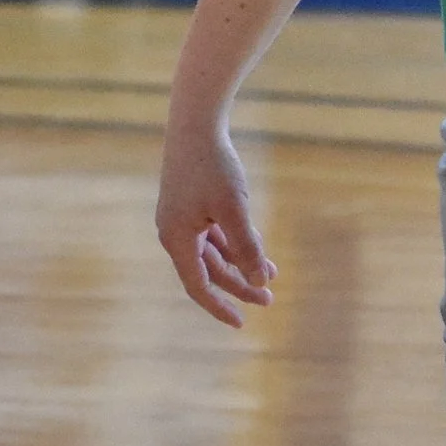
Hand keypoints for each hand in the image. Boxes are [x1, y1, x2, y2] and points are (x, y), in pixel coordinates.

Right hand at [158, 119, 275, 327]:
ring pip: (215, 251)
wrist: (196, 122)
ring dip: (242, 262)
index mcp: (176, 239)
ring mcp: (182, 216)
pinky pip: (214, 233)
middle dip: (240, 283)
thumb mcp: (234, 209)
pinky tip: (258, 244)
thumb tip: (259, 280)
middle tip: (270, 298)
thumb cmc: (213, 166)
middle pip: (210, 270)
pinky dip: (236, 242)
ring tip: (272, 273)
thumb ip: (247, 247)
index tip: (241, 323)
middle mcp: (174, 231)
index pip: (197, 285)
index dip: (219, 306)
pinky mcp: (191, 202)